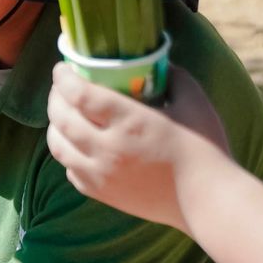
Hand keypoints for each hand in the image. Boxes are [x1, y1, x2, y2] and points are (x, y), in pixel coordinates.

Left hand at [46, 63, 229, 230]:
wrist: (207, 201)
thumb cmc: (206, 148)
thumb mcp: (194, 101)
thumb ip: (173, 77)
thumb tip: (156, 61)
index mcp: (129, 121)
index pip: (80, 94)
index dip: (64, 78)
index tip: (63, 68)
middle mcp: (108, 149)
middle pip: (62, 118)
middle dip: (55, 97)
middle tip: (61, 87)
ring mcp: (102, 175)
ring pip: (58, 147)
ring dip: (55, 126)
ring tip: (63, 115)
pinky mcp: (102, 195)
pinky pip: (71, 171)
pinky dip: (68, 154)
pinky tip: (77, 146)